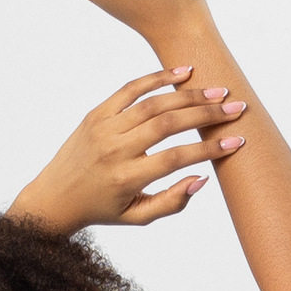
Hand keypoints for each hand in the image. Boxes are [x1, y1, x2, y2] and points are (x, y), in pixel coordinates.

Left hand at [7, 66, 246, 232]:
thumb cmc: (103, 209)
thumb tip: (202, 178)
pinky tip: (184, 72)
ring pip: (153, 103)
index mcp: (126, 178)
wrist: (55, 196)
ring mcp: (104, 127)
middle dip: (206, 115)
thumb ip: (171, 203)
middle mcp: (114, 150)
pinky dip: (158, 78)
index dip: (208, 149)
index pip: (175, 158)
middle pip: (168, 124)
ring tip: (217, 93)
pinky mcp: (97, 113)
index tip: (235, 141)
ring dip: (189, 95)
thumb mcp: (137, 217)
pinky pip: (131, 88)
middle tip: (236, 108)